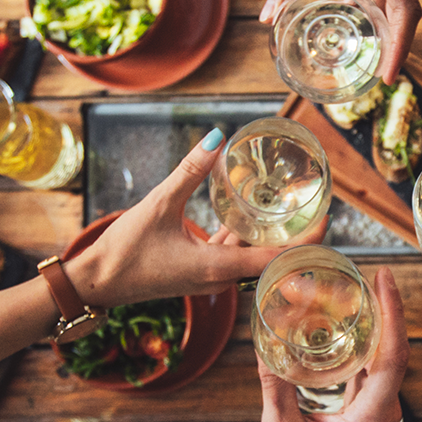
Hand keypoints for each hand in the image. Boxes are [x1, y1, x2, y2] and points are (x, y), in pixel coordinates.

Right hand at [69, 129, 322, 305]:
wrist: (94, 284)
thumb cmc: (123, 251)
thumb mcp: (158, 204)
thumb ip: (188, 172)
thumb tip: (215, 138)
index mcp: (217, 268)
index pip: (275, 258)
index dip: (305, 240)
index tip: (327, 218)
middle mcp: (220, 278)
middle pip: (271, 258)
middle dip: (296, 235)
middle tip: (317, 206)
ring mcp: (210, 278)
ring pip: (252, 256)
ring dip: (272, 235)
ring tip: (293, 208)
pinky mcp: (200, 272)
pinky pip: (233, 255)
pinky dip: (247, 237)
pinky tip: (251, 216)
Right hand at [256, 267, 408, 421]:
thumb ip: (275, 387)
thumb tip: (265, 345)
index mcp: (371, 415)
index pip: (392, 354)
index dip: (393, 314)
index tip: (385, 280)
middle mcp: (383, 411)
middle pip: (394, 350)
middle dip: (386, 310)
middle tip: (371, 276)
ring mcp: (377, 413)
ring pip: (385, 360)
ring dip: (376, 327)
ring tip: (360, 294)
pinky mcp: (367, 414)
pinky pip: (373, 373)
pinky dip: (365, 347)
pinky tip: (350, 329)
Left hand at [260, 0, 419, 82]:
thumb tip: (267, 17)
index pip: (404, 13)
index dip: (399, 48)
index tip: (388, 77)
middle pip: (405, 11)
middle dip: (393, 44)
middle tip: (377, 75)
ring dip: (385, 24)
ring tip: (367, 51)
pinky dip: (377, 0)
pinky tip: (355, 9)